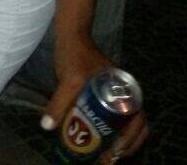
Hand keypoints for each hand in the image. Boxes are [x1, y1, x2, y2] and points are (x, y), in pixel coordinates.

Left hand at [42, 34, 147, 162]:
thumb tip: (48, 127)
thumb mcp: (69, 80)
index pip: (138, 119)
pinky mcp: (104, 96)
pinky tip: (95, 141)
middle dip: (126, 146)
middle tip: (109, 160)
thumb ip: (60, 102)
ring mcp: (116, 95)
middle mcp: (125, 94)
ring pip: (124, 123)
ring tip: (103, 156)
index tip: (117, 152)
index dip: (132, 140)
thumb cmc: (75, 55)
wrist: (71, 35)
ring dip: (118, 141)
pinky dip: (109, 131)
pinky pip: (112, 117)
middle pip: (134, 126)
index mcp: (126, 90)